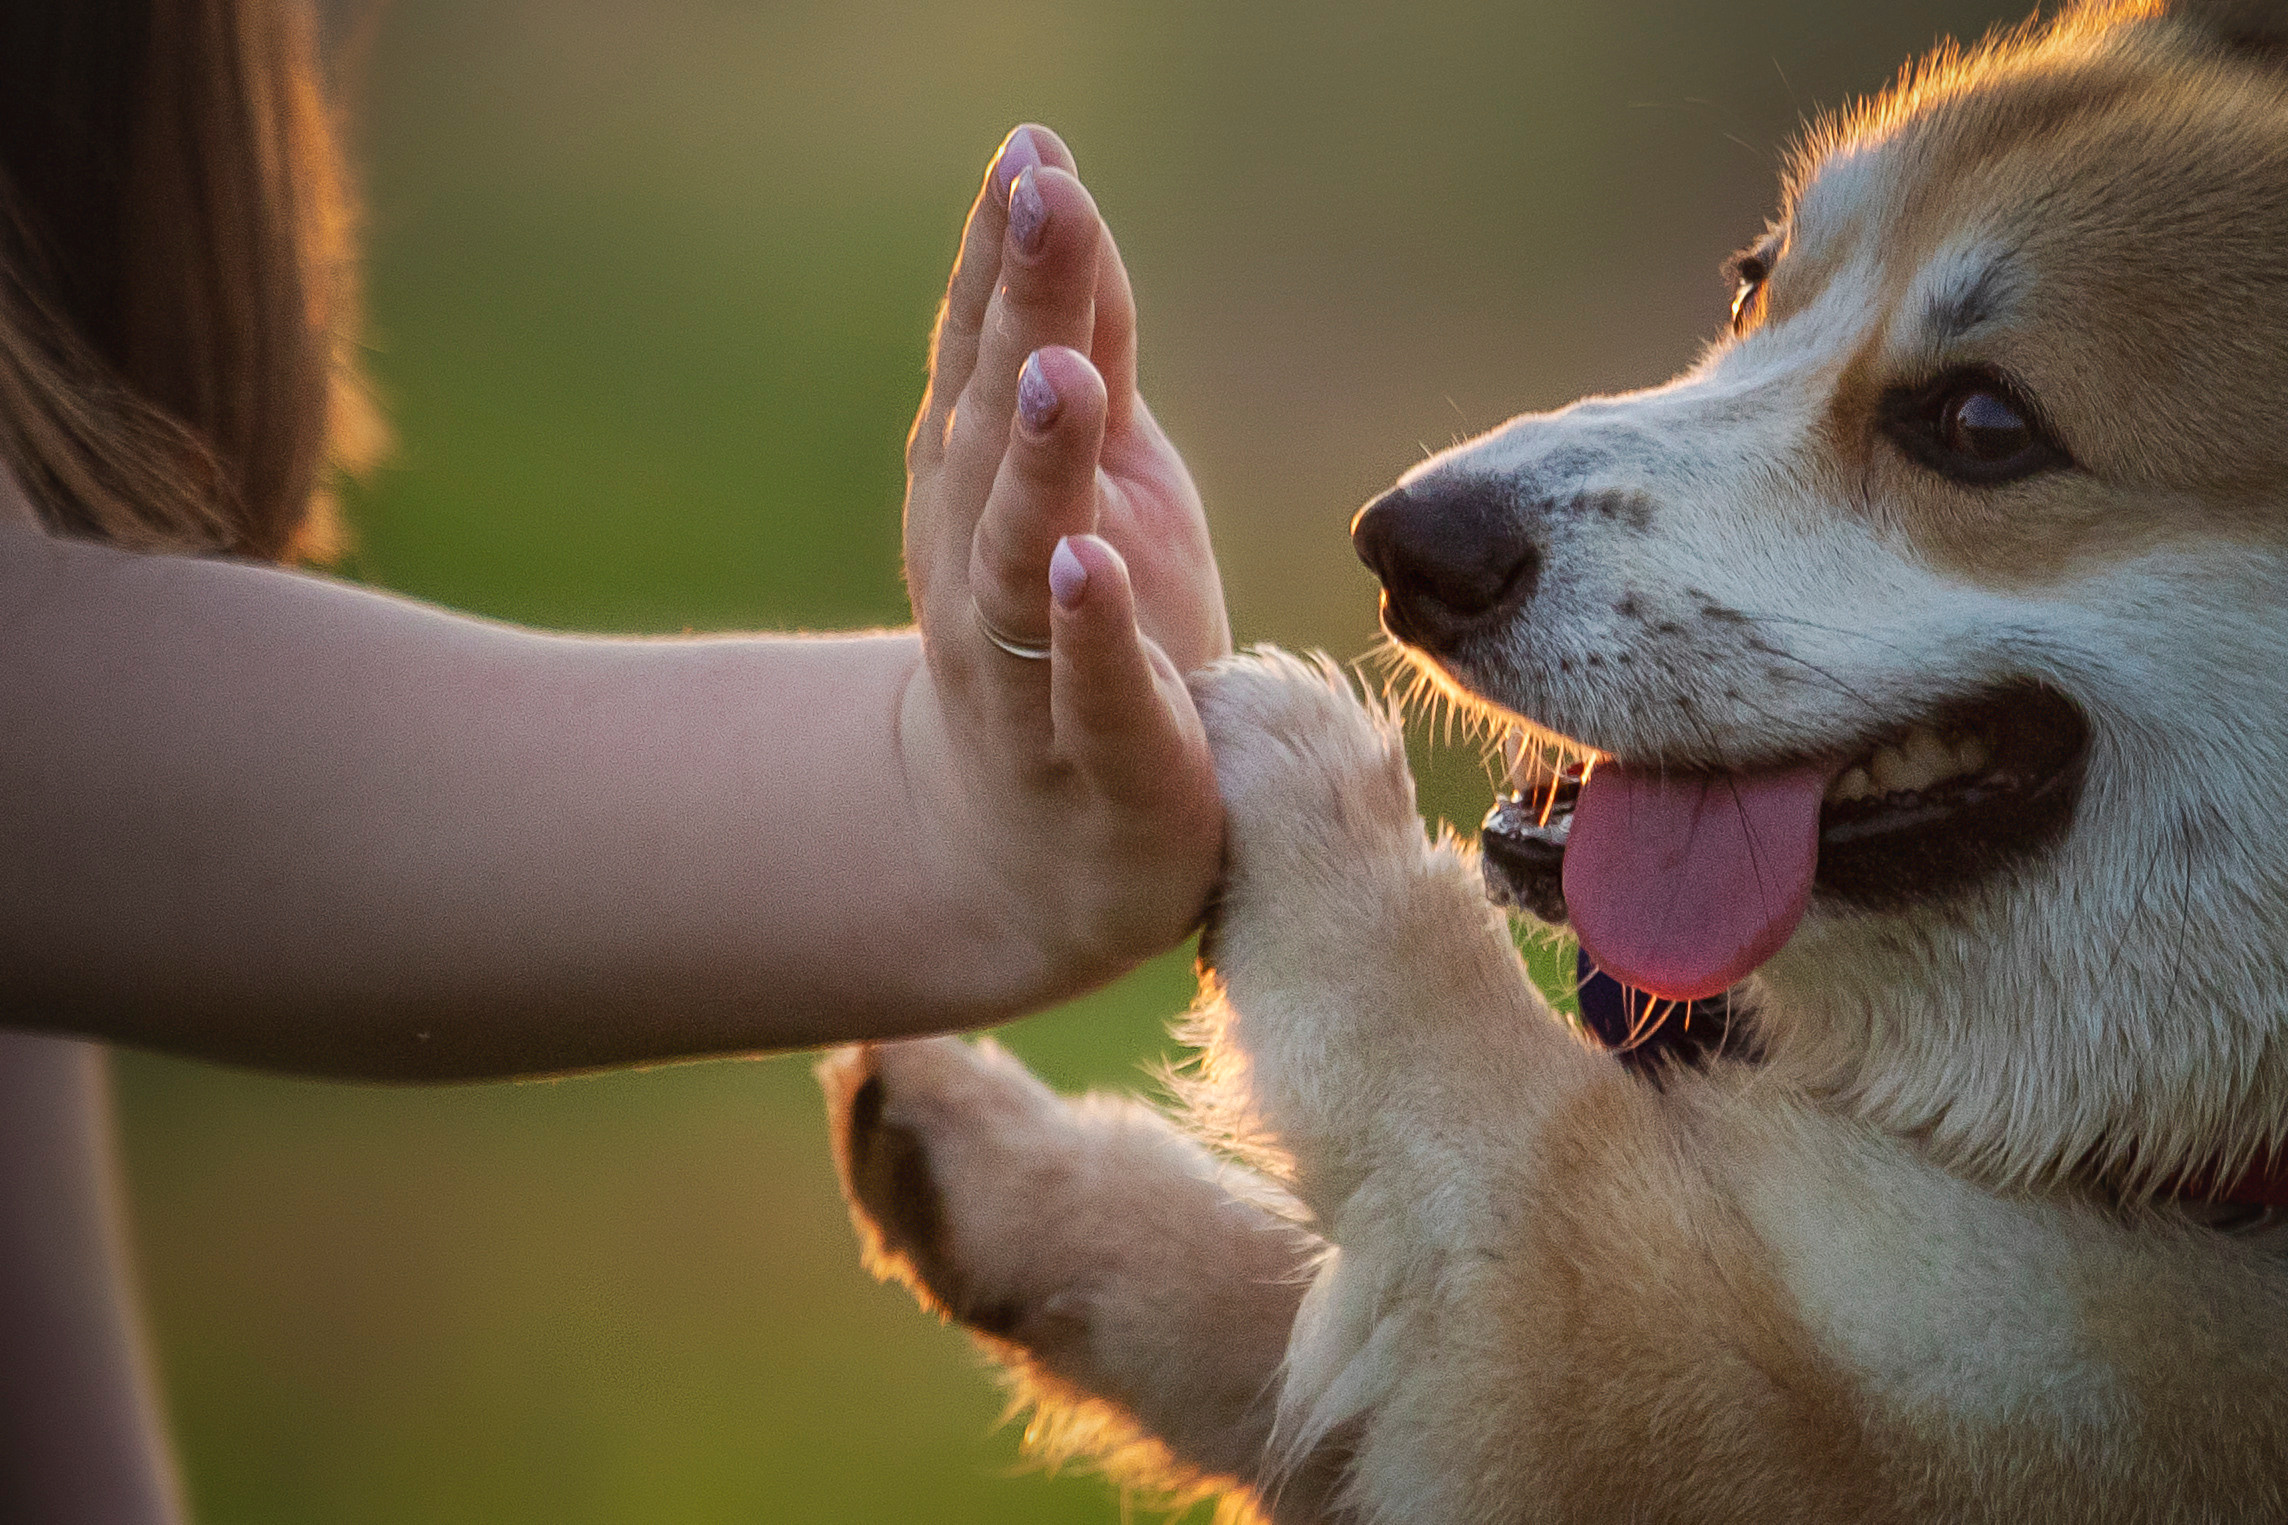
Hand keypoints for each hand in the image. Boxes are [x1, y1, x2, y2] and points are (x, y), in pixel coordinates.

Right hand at [898, 125, 1228, 999]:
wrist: (1036, 852)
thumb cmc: (1080, 641)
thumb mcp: (1100, 477)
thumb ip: (1089, 347)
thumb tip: (1064, 195)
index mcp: (980, 489)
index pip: (984, 358)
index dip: (1003, 260)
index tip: (1034, 153)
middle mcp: (980, 565)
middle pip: (995, 431)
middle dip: (1017, 317)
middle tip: (1041, 201)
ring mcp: (1029, 669)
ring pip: (1020, 556)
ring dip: (1037, 463)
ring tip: (1060, 374)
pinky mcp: (1101, 762)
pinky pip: (1088, 692)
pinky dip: (1087, 629)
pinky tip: (1088, 562)